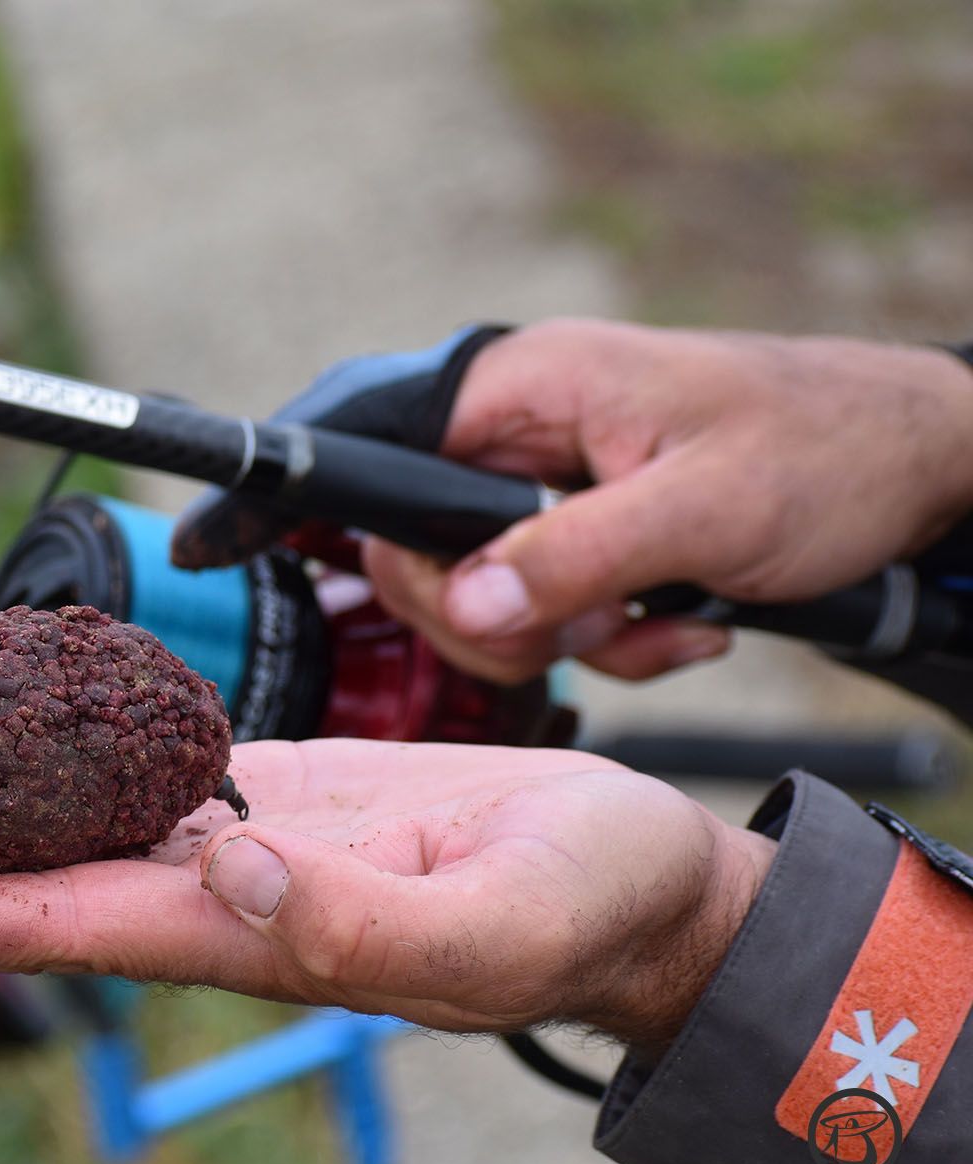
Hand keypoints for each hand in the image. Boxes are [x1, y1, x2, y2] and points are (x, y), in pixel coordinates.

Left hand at [0, 739, 775, 1050]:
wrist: (633, 880)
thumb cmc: (582, 905)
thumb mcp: (491, 921)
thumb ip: (357, 915)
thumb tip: (228, 872)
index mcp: (251, 934)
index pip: (54, 923)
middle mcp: (211, 897)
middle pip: (12, 887)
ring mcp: (227, 844)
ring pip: (45, 830)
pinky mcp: (257, 791)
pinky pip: (115, 776)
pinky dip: (27, 765)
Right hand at [364, 319, 972, 682]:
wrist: (923, 461)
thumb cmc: (833, 451)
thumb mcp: (706, 512)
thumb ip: (576, 556)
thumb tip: (465, 605)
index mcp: (529, 386)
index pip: (383, 460)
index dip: (380, 538)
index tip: (404, 592)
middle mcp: (523, 428)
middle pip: (419, 548)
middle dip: (500, 618)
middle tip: (587, 630)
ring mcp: (550, 482)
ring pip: (484, 593)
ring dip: (571, 639)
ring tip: (664, 621)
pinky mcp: (585, 529)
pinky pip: (549, 608)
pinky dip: (612, 641)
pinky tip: (686, 622)